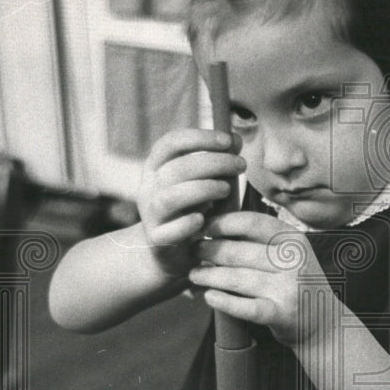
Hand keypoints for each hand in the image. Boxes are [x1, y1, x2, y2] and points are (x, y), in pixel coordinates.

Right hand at [136, 128, 245, 277]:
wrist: (171, 252)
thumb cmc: (193, 209)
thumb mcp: (207, 182)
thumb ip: (220, 160)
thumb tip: (236, 139)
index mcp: (157, 167)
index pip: (171, 143)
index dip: (200, 137)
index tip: (228, 141)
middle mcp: (149, 187)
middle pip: (177, 168)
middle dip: (214, 162)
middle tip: (240, 165)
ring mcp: (150, 214)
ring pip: (170, 197)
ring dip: (203, 189)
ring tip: (227, 190)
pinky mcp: (157, 240)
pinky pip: (169, 231)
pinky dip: (187, 224)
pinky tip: (205, 220)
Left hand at [188, 211, 333, 347]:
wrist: (325, 324)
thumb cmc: (298, 284)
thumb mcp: (291, 254)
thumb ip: (263, 240)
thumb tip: (218, 222)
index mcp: (294, 240)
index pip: (252, 223)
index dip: (222, 222)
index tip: (203, 226)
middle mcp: (294, 262)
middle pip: (239, 251)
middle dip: (210, 250)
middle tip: (193, 251)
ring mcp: (288, 289)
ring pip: (237, 278)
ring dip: (209, 275)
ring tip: (194, 274)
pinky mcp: (281, 314)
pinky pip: (244, 306)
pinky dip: (223, 301)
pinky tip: (209, 296)